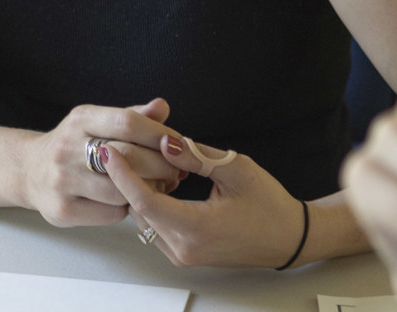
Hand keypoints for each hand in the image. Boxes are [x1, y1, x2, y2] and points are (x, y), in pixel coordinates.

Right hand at [17, 99, 187, 226]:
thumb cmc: (75, 144)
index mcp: (79, 119)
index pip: (127, 122)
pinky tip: (133, 200)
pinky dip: (129, 207)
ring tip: (160, 186)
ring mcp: (62, 181)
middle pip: (128, 157)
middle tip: (177, 170)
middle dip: (161, 165)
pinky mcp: (62, 210)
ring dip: (149, 190)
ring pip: (121, 190)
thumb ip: (132, 116)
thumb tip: (161, 107)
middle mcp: (67, 148)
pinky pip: (111, 213)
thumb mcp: (98, 122)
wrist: (29, 171)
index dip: (159, 134)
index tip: (178, 144)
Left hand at [104, 136, 304, 267]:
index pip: (143, 200)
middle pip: (137, 210)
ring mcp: (183, 255)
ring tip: (154, 164)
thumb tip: (164, 142)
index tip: (108, 150)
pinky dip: (152, 206)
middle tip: (132, 148)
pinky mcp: (184, 255)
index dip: (122, 173)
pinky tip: (165, 185)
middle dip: (130, 179)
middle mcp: (184, 248)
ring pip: (143, 220)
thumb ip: (196, 156)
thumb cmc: (269, 205)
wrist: (288, 238)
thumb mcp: (236, 170)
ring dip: (141, 192)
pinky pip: (155, 228)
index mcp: (196, 228)